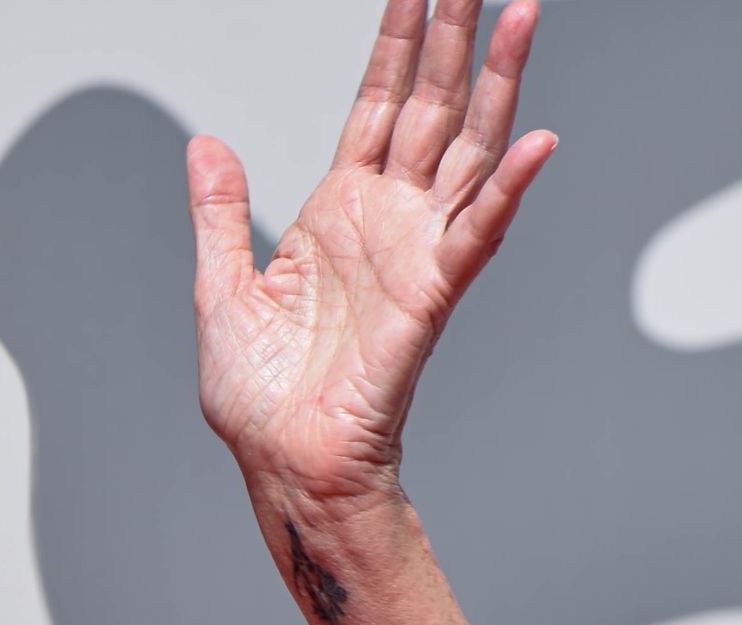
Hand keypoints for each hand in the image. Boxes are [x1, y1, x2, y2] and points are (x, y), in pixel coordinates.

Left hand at [188, 0, 554, 505]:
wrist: (280, 462)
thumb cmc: (259, 395)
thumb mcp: (220, 286)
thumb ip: (219, 212)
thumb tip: (205, 146)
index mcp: (335, 212)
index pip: (376, 107)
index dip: (396, 47)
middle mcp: (384, 222)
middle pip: (432, 109)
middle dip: (455, 41)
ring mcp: (412, 254)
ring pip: (467, 152)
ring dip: (498, 86)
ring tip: (519, 17)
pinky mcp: (428, 298)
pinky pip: (475, 236)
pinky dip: (506, 192)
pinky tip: (536, 143)